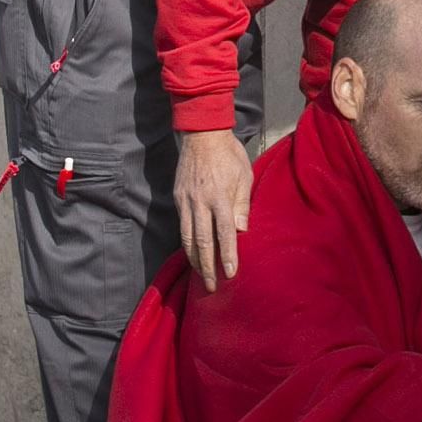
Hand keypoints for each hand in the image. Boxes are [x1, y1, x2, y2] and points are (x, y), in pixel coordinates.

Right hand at [174, 129, 252, 290]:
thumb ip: (242, 205)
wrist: (202, 134)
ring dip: (194, 260)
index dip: (228, 255)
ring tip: (200, 276)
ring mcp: (186, 200)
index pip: (224, 233)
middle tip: (212, 286)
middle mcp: (200, 201)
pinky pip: (182, 226)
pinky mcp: (177, 198)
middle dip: (207, 267)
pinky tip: (193, 254)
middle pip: (202, 242)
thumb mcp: (244, 176)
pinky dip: (187, 243)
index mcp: (220, 196)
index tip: (230, 273)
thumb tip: (241, 231)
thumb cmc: (229, 155)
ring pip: (187, 237)